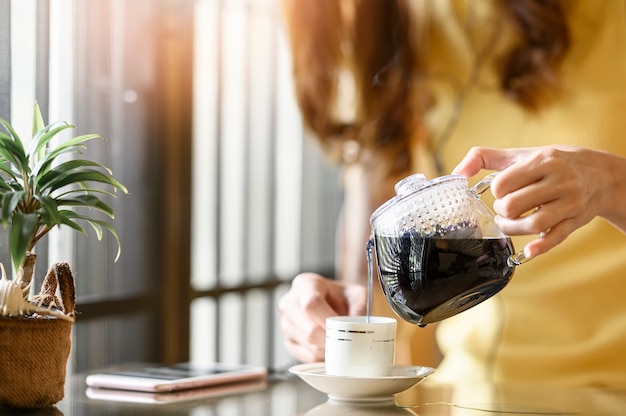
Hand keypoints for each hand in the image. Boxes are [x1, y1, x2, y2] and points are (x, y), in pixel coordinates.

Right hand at [278, 273, 366, 362]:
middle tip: (345, 338)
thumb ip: (360, 309)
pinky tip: (330, 346)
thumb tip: (358, 329)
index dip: (327, 320)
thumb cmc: (344, 297)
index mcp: (305, 284)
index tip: (343, 326)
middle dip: (331, 338)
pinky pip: (307, 357)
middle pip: (309, 330)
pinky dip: (323, 356)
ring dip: (329, 348)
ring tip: (339, 339)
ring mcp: (286, 324)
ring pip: (308, 345)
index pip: (310, 304)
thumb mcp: (358, 294)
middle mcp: (289, 303)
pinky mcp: (288, 342)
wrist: (335, 303)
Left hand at [452, 145, 625, 257]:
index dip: (495, 192)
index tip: (501, 192)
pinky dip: (540, 247)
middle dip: (502, 211)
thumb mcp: (521, 154)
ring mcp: (569, 203)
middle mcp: (558, 181)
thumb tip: (456, 172)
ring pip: (533, 223)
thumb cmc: (553, 163)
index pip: (503, 184)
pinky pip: (557, 237)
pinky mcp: (576, 221)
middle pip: (514, 205)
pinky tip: (528, 251)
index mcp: (542, 162)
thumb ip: (484, 157)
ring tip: (509, 224)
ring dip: (513, 229)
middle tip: (503, 210)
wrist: (602, 174)